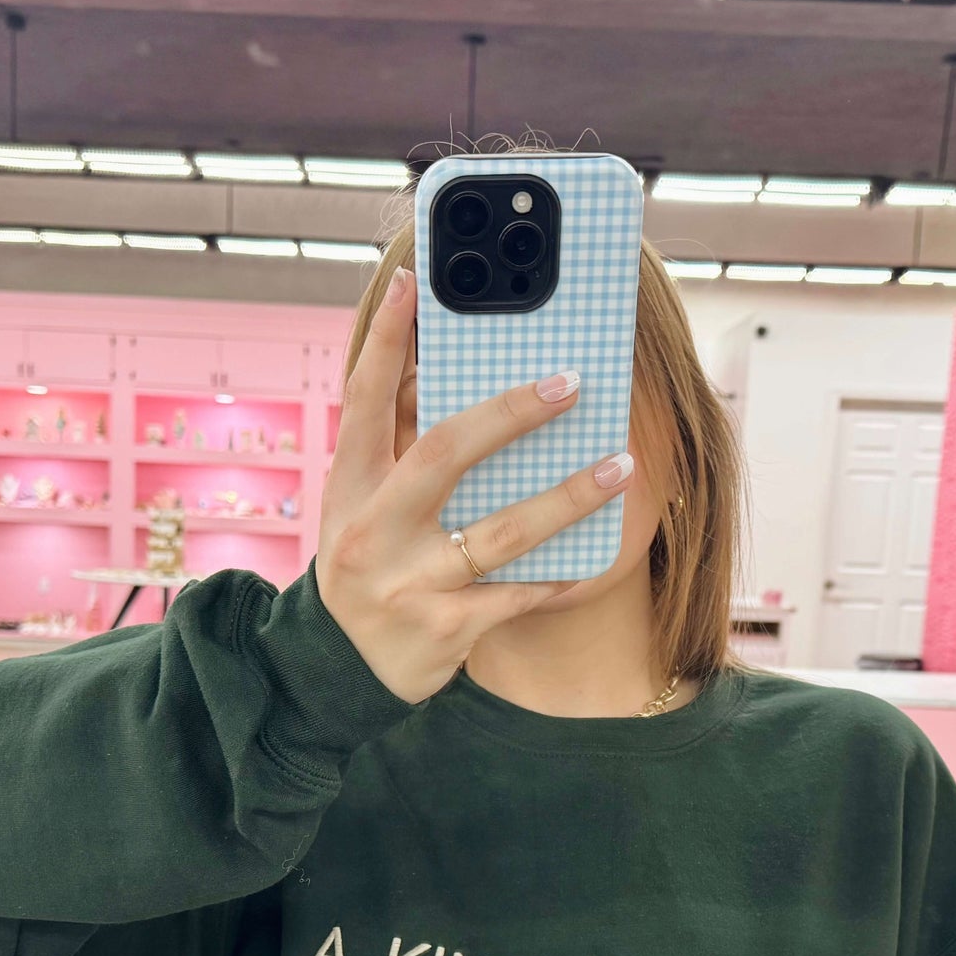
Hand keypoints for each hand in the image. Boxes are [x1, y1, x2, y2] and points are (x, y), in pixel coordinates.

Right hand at [315, 265, 634, 705]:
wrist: (335, 674)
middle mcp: (372, 530)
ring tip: (620, 467)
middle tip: (570, 382)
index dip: (385, 339)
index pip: (363, 399)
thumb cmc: (366, 571)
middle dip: (510, 412)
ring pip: (501, 531)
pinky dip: (560, 577)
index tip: (411, 281)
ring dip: (568, 497)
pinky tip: (597, 559)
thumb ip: (395, 448)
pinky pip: (518, 595)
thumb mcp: (360, 509)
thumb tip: (439, 370)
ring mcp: (408, 582)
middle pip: (444, 452)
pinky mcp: (443, 629)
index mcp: (348, 487)